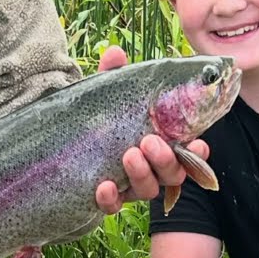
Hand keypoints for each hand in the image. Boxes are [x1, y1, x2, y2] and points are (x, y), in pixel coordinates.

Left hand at [92, 46, 211, 214]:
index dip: (197, 154)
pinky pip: (113, 205)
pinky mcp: (106, 198)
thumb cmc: (98, 117)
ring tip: (129, 155)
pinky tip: (103, 186)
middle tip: (150, 142)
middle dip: (165, 160)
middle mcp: (149, 167)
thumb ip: (114, 76)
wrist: (61, 148)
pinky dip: (111, 198)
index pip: (187, 153)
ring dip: (142, 174)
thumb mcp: (106, 95)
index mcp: (159, 142)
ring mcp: (128, 185)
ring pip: (147, 190)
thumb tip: (114, 52)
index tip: (197, 144)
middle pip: (171, 173)